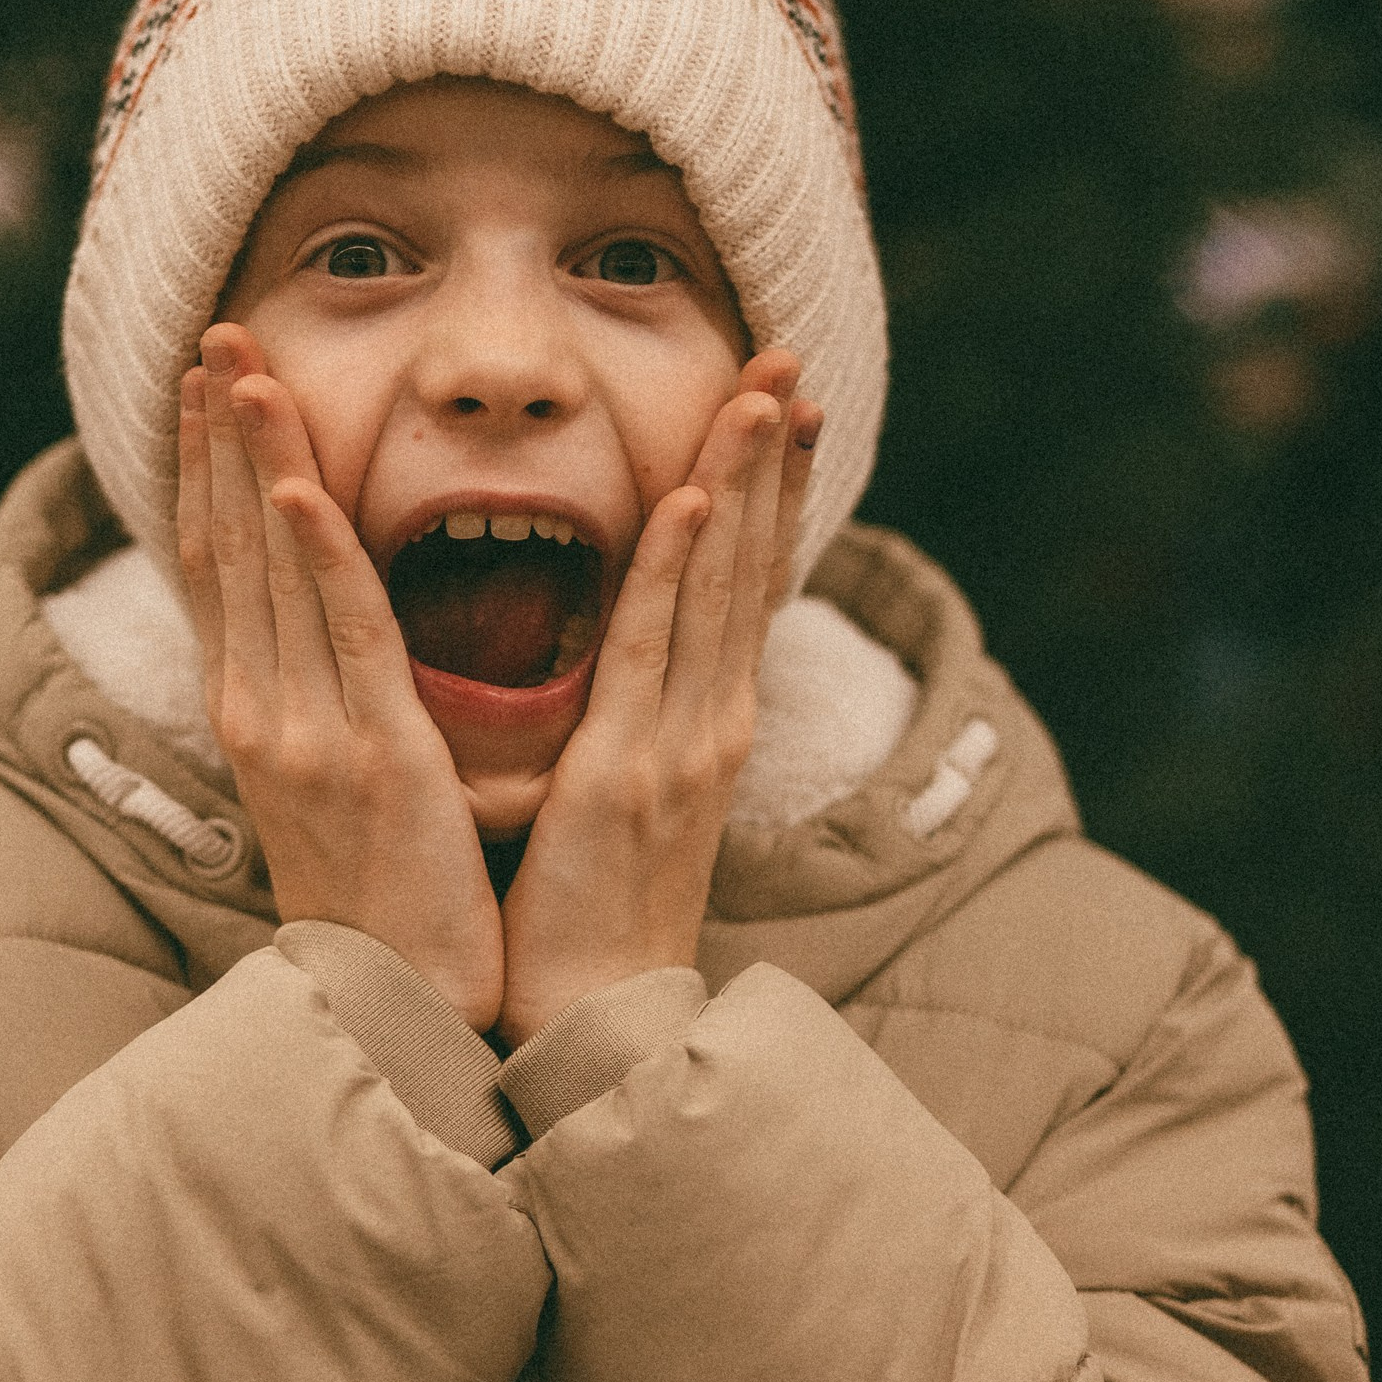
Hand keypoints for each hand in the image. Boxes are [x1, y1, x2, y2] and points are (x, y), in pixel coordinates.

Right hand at [177, 328, 504, 1030]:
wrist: (401, 1000)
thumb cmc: (391, 893)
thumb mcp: (345, 779)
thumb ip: (333, 699)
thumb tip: (333, 636)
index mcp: (259, 712)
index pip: (223, 564)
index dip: (210, 468)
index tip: (210, 382)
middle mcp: (261, 709)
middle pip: (226, 546)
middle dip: (216, 437)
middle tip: (210, 335)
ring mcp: (304, 729)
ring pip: (268, 569)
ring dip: (252, 462)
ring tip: (241, 369)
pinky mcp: (367, 752)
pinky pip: (336, 632)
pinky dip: (309, 553)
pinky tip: (289, 485)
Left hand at [495, 352, 819, 1046]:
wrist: (591, 1022)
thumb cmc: (588, 919)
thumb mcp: (620, 800)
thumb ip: (627, 726)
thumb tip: (623, 671)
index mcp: (702, 724)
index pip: (739, 583)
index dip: (764, 491)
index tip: (778, 407)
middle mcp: (710, 721)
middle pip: (748, 565)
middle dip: (771, 460)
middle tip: (792, 359)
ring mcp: (683, 744)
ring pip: (716, 587)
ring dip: (738, 483)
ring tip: (759, 393)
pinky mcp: (631, 771)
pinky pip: (652, 649)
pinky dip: (675, 568)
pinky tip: (689, 500)